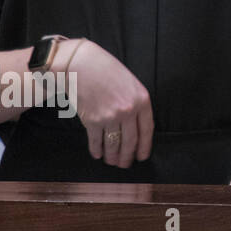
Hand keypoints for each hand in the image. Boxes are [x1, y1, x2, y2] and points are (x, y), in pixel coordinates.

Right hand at [66, 40, 154, 167]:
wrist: (82, 64)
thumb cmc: (108, 71)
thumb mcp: (131, 84)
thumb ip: (136, 103)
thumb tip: (136, 126)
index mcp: (142, 100)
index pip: (147, 130)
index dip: (144, 147)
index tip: (142, 157)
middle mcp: (128, 111)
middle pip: (130, 141)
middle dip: (128, 156)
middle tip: (126, 165)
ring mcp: (110, 117)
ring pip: (113, 144)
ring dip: (113, 157)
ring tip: (112, 162)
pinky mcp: (92, 120)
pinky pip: (96, 141)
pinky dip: (97, 150)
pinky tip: (98, 155)